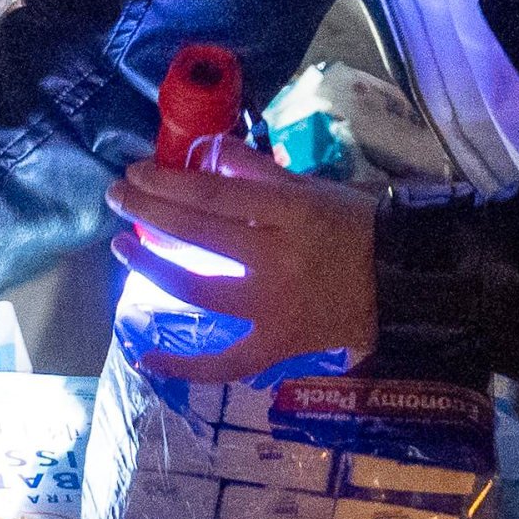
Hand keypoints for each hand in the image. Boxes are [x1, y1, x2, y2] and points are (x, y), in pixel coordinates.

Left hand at [106, 145, 378, 381]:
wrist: (401, 284)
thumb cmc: (355, 227)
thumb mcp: (312, 187)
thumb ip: (258, 171)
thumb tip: (206, 153)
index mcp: (291, 213)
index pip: (214, 195)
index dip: (168, 182)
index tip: (136, 172)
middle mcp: (278, 260)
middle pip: (198, 234)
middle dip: (148, 211)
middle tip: (117, 196)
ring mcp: (274, 309)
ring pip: (199, 290)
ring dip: (151, 268)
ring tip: (123, 246)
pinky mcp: (276, 347)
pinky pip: (224, 363)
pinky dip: (183, 366)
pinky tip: (144, 356)